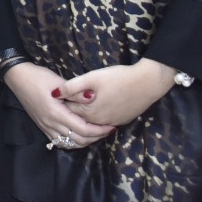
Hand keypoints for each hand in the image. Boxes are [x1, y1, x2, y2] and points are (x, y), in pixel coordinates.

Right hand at [3, 62, 114, 150]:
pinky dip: (73, 142)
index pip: (83, 129)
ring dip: (85, 141)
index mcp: (56, 113)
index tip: (111, 126)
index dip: (99, 130)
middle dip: (96, 137)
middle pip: (78, 140)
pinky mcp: (43, 127)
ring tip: (97, 133)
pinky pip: (60, 142)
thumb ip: (76, 93)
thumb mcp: (59, 82)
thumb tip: (93, 98)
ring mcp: (46, 127)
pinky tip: (80, 136)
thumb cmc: (39, 77)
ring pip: (70, 144)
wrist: (18, 78)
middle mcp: (50, 124)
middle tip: (108, 130)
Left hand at [58, 59, 176, 127]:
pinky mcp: (122, 121)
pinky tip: (98, 105)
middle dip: (72, 109)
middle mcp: (100, 122)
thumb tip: (54, 93)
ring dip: (86, 114)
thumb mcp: (92, 78)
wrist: (148, 83)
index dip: (63, 102)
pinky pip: (104, 122)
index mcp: (90, 112)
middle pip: (79, 118)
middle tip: (68, 97)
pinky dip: (98, 116)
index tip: (60, 93)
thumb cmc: (118, 77)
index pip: (68, 111)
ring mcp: (112, 123)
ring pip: (92, 121)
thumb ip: (72, 86)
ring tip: (83, 100)